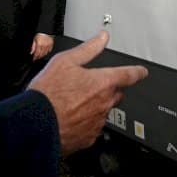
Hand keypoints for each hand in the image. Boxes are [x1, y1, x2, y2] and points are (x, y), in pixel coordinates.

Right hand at [28, 31, 147, 154]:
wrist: (34, 124)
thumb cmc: (47, 94)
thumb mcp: (65, 61)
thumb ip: (88, 49)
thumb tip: (102, 38)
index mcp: (103, 83)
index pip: (129, 75)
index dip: (137, 72)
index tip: (142, 72)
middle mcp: (105, 103)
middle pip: (117, 94)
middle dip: (110, 89)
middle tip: (91, 87)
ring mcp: (98, 122)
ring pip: (104, 111)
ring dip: (96, 106)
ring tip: (75, 103)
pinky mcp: (89, 138)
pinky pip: (93, 128)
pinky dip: (86, 123)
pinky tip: (71, 118)